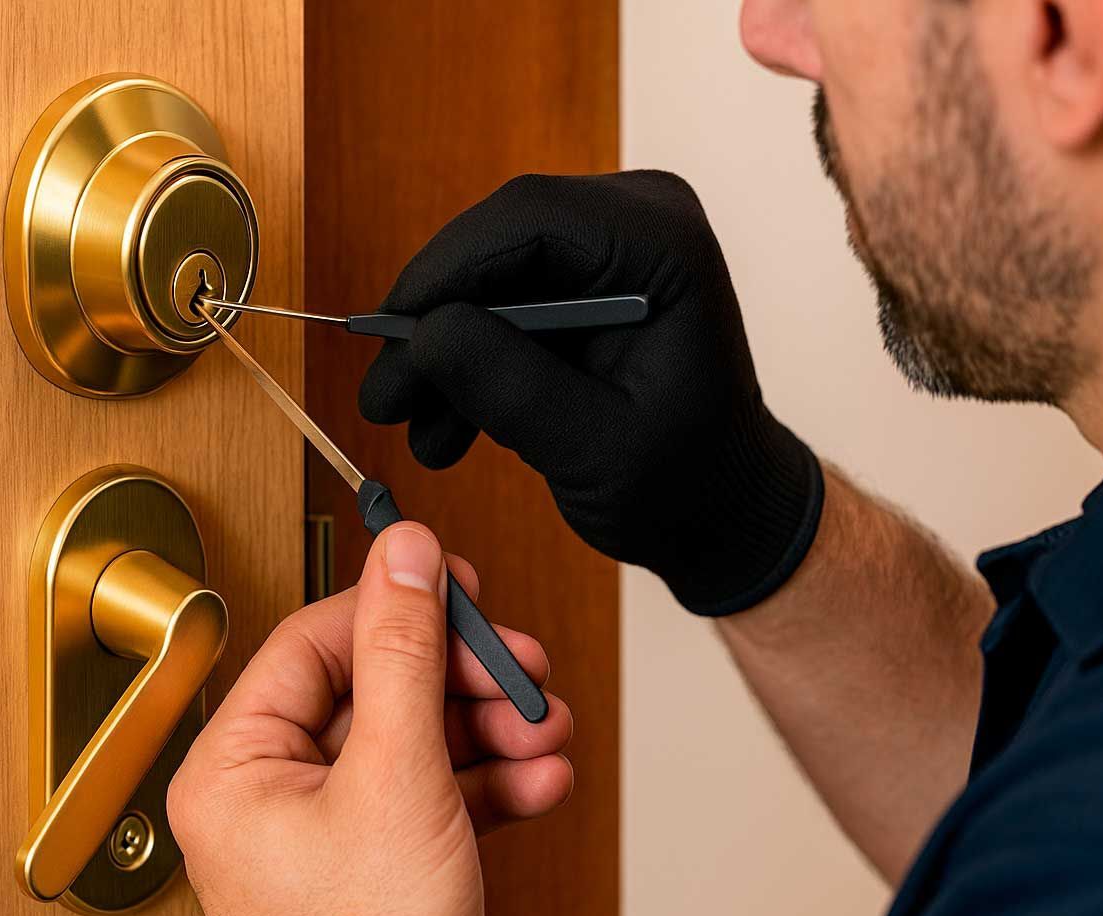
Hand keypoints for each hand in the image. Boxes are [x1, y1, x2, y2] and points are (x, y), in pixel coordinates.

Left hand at [167, 523, 574, 915]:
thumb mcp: (395, 776)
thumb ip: (403, 654)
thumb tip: (403, 557)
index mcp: (236, 766)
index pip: (315, 641)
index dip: (395, 606)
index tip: (456, 583)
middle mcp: (270, 795)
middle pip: (375, 688)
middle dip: (463, 680)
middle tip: (519, 669)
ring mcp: (326, 832)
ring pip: (413, 740)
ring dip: (489, 729)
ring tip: (544, 731)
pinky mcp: (377, 865)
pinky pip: (431, 795)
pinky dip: (486, 784)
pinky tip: (536, 781)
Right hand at [359, 170, 823, 614]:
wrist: (720, 510)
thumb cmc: (685, 484)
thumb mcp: (595, 450)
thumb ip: (513, 388)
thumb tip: (425, 333)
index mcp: (664, 246)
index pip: (531, 219)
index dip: (445, 271)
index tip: (389, 334)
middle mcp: (637, 224)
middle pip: (497, 243)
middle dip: (433, 321)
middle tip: (383, 396)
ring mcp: (608, 251)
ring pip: (488, 279)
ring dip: (442, 353)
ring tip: (409, 428)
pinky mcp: (580, 286)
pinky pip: (501, 306)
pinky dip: (468, 363)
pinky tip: (442, 429)